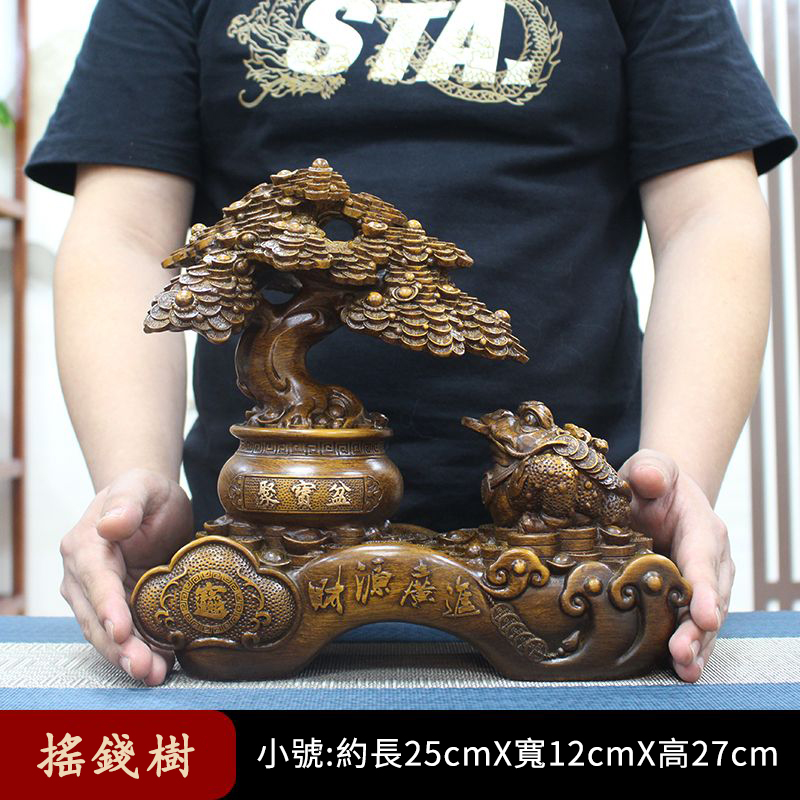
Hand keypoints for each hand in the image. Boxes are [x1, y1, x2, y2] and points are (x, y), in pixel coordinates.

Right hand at [59, 469, 193, 684]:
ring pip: (107, 633)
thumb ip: (127, 501)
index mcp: (86, 545)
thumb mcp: (141, 485)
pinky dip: (140, 651)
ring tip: (153, 675)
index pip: (95, 581)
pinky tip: (160, 665)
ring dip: (128, 657)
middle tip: (143, 668)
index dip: (107, 608)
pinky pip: (124, 633)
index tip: (121, 630)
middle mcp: (83, 575)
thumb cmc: (145, 491)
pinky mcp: (118, 606)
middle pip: (97, 617)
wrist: (149, 502)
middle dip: (119, 646)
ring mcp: (98, 595)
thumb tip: (110, 523)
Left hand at [620, 449, 734, 681]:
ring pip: (705, 619)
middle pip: (709, 598)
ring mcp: (703, 584)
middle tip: (683, 653)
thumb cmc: (652, 483)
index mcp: (702, 529)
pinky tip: (684, 671)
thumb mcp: (650, 467)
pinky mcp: (688, 599)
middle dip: (698, 628)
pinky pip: (693, 625)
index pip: (703, 559)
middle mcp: (711, 561)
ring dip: (696, 645)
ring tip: (685, 669)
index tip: (704, 614)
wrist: (659, 496)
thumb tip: (650, 479)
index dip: (702, 588)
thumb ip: (652, 470)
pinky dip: (692, 648)